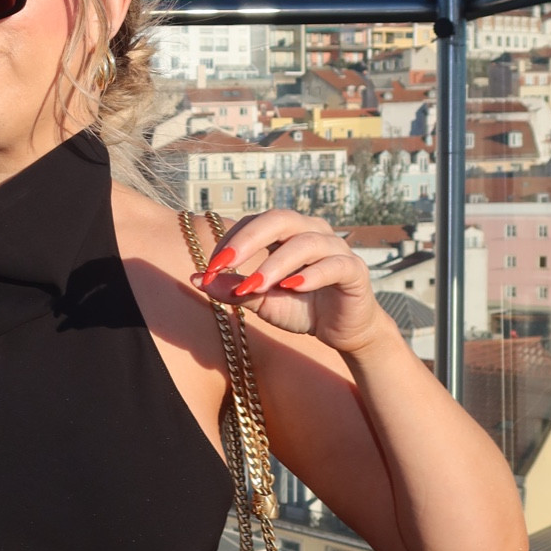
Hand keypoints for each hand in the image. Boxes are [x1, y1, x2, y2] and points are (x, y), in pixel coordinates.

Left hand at [190, 209, 388, 355]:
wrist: (341, 331)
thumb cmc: (302, 308)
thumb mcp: (262, 300)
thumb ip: (234, 289)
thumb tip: (196, 279)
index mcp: (288, 233)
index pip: (256, 222)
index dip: (231, 240)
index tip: (210, 269)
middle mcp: (312, 232)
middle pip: (280, 220)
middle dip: (248, 240)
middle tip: (224, 264)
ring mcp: (336, 249)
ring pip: (306, 243)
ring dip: (276, 263)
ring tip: (255, 285)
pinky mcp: (354, 271)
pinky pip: (334, 265)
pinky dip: (312, 274)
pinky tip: (293, 286)